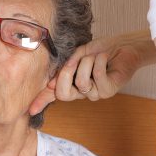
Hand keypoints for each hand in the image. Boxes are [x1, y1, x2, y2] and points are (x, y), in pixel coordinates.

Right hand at [29, 31, 151, 114]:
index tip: (30, 110)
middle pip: (64, 94)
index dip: (42, 102)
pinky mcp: (109, 91)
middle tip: (75, 61)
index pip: (55, 94)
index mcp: (73, 83)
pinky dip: (99, 62)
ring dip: (88, 63)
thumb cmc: (102, 49)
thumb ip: (66, 67)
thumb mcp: (79, 55)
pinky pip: (97, 78)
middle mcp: (83, 92)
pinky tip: (105, 58)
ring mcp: (96, 93)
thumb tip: (50, 85)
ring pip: (81, 83)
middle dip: (65, 74)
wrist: (124, 44)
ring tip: (97, 56)